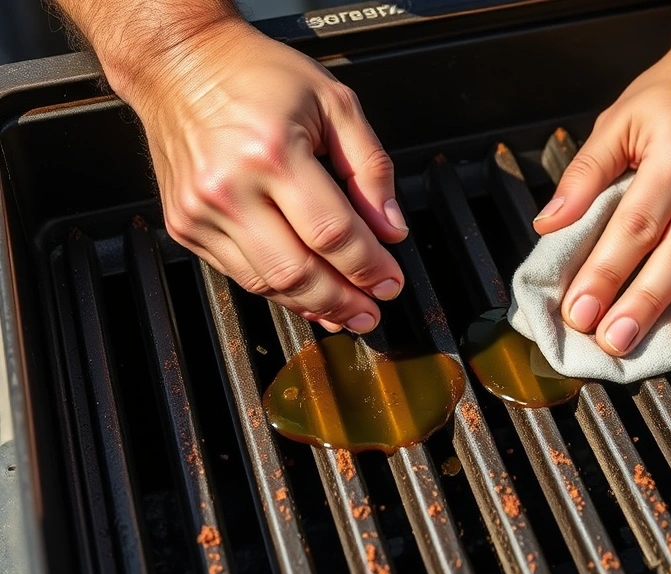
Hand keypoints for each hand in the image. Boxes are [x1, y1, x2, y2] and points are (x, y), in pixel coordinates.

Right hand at [124, 19, 406, 332]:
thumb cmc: (257, 75)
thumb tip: (390, 229)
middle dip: (344, 301)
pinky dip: (277, 291)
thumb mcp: (335, 102)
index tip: (391, 282)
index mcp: (274, 152)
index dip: (369, 267)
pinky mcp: (184, 224)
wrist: (181, 64)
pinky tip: (306, 296)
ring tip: (345, 312)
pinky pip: (238, 274)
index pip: (333, 233)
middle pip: (298, 271)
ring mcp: (201, 211)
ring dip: (313, 305)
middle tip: (372, 312)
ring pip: (266, 283)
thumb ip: (370, 168)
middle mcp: (231, 187)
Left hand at [533, 17, 670, 355]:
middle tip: (607, 339)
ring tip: (643, 343)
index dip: (603, 271)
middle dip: (633, 300)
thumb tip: (551, 221)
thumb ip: (585, 173)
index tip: (577, 308)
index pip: (630, 224)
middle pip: (666, 251)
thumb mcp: (620, 118)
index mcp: (669, 155)